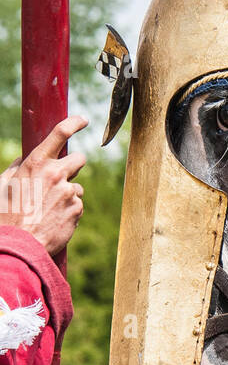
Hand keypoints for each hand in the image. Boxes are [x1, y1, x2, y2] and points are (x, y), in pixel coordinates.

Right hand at [0, 117, 87, 254]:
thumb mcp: (4, 186)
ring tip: (48, 208)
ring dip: (68, 194)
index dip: (74, 123)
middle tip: (61, 177)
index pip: (59, 133)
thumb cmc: (7, 214)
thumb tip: (24, 159)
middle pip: (79, 159)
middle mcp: (56, 174)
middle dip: (73, 165)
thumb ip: (17, 169)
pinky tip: (54, 219)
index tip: (82, 120)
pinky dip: (69, 210)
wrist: (20, 244)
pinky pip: (77, 205)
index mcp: (36, 163)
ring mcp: (69, 192)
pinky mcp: (77, 209)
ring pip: (77, 187)